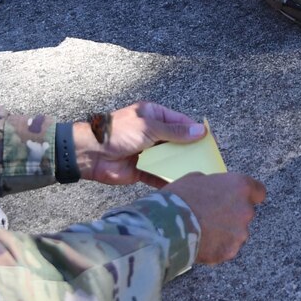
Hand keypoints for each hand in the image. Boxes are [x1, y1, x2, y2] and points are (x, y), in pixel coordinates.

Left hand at [77, 102, 203, 185]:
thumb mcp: (149, 127)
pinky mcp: (143, 170)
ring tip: (199, 174)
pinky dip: (169, 179)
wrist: (91, 154)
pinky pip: (159, 175)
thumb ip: (174, 132)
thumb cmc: (118, 133)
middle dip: (190, 151)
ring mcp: (148, 152)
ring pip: (170, 159)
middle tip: (208, 161)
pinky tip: (182, 185)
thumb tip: (200, 131)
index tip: (210, 142)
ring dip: (181, 166)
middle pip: (177, 142)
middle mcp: (153, 133)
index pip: (180, 123)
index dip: (195, 132)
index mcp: (154, 116)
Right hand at [166, 171, 267, 264]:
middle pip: (245, 213)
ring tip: (202, 231)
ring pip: (236, 233)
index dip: (249, 195)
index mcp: (240, 187)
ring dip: (224, 233)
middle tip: (210, 216)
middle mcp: (246, 210)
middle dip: (231, 215)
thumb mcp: (196, 179)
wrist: (168, 225)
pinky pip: (225, 248)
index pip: (259, 192)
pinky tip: (199, 242)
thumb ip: (215, 185)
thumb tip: (216, 191)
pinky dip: (216, 247)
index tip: (239, 198)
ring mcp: (240, 234)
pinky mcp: (229, 252)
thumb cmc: (180, 197)